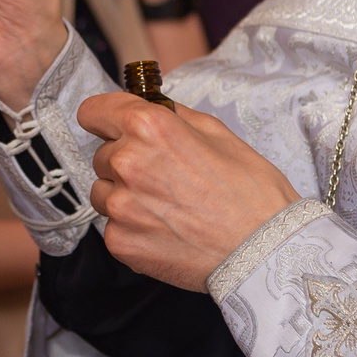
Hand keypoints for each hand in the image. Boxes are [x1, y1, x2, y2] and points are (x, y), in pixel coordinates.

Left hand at [79, 93, 300, 290]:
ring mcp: (120, 206)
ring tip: (167, 206)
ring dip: (125, 196)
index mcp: (148, 128)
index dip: (105, 118)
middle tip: (164, 177)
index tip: (112, 127)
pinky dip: (132, 228)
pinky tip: (166, 230)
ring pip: (103, 192)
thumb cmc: (249, 191)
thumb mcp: (218, 133)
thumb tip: (151, 106)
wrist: (264, 251)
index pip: (93, 111)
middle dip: (125, 162)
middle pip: (102, 155)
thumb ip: (174, 116)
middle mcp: (127, 163)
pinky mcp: (120, 241)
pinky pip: (113, 226)